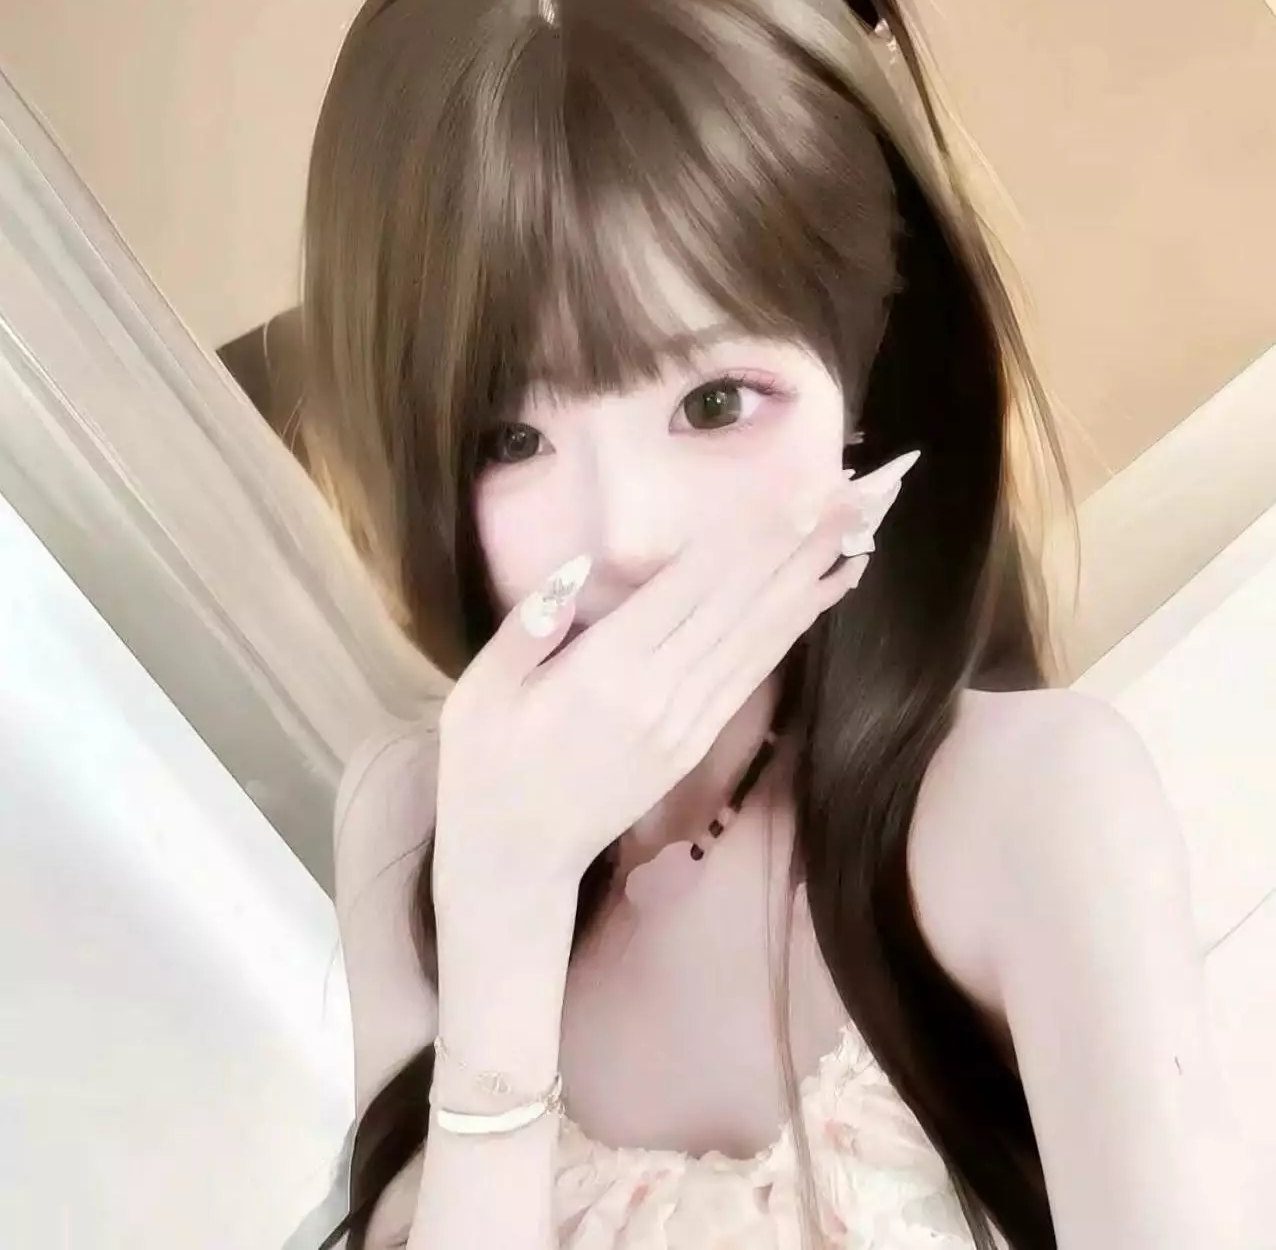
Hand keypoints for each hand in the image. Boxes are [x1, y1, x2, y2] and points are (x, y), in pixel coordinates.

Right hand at [431, 452, 919, 929]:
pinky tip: (821, 597)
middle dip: (803, 545)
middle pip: (743, 604)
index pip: (691, 588)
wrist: (516, 862)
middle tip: (861, 494)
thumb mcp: (477, 696)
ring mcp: (685, 723)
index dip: (751, 538)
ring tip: (860, 532)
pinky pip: (751, 675)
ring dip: (812, 580)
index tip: (801, 494)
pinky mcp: (695, 743)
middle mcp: (660, 694)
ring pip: (760, 638)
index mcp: (605, 673)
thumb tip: (574, 570)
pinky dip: (792, 631)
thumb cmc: (484, 768)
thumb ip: (526, 630)